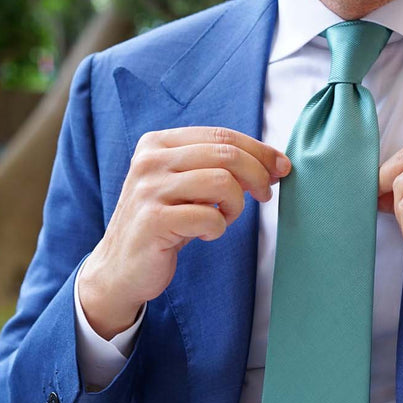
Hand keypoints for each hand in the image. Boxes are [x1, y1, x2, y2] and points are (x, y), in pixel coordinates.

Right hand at [80, 126, 290, 337]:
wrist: (121, 267)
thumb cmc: (164, 223)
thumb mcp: (184, 184)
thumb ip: (216, 166)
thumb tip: (272, 162)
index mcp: (158, 143)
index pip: (222, 135)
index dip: (259, 150)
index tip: (281, 167)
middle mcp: (150, 160)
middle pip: (227, 154)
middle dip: (258, 175)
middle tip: (265, 195)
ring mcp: (149, 190)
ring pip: (223, 182)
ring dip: (237, 205)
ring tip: (226, 217)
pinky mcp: (154, 221)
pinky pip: (210, 217)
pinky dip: (218, 228)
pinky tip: (206, 234)